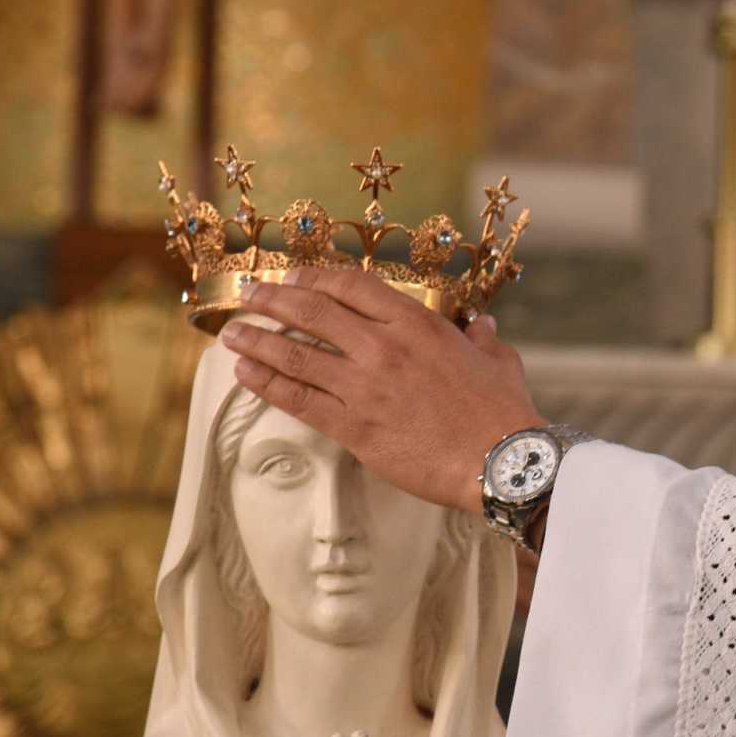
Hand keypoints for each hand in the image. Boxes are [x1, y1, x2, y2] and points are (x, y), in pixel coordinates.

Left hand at [221, 267, 545, 512]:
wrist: (498, 461)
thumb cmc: (502, 411)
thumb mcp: (498, 360)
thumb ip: (482, 338)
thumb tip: (482, 326)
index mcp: (418, 323)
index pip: (353, 286)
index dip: (317, 277)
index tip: (295, 276)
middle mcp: (383, 347)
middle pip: (313, 311)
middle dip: (274, 299)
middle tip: (251, 295)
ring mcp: (364, 386)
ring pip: (295, 353)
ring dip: (257, 340)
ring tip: (233, 333)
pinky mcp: (352, 425)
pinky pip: (298, 399)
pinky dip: (267, 383)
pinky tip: (245, 373)